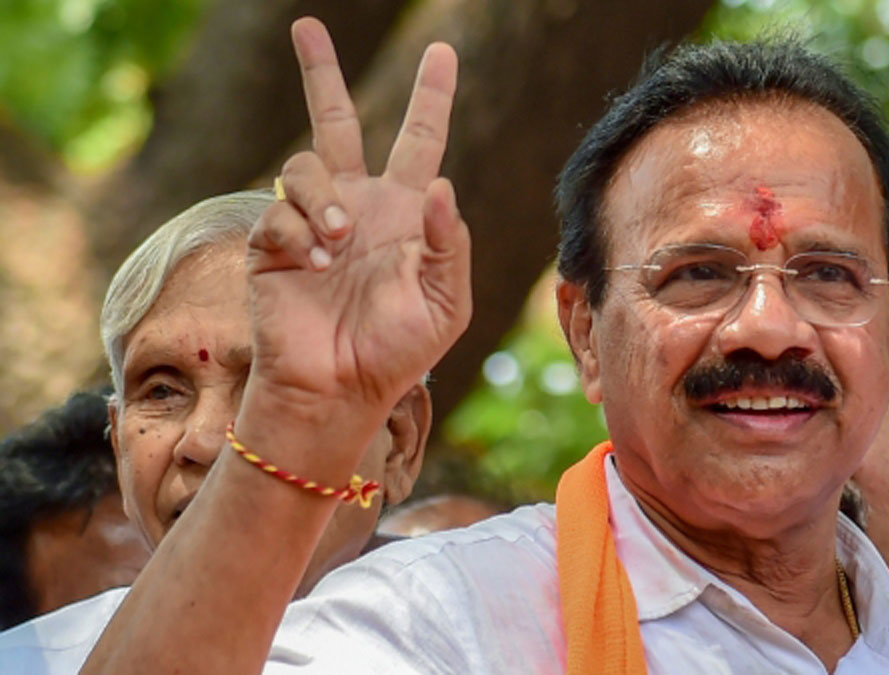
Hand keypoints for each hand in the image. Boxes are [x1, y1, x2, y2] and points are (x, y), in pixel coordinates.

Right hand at [245, 17, 470, 429]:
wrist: (339, 390)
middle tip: (307, 27)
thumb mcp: (447, 303)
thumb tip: (442, 183)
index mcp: (404, 215)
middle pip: (336, 121)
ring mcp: (310, 223)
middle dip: (321, 74)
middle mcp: (355, 207)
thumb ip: (450, 245)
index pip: (420, 142)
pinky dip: (297, 234)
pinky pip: (278, 213)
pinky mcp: (270, 245)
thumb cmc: (398, 352)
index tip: (441, 52)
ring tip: (336, 243)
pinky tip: (311, 265)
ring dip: (323, 197)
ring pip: (305, 165)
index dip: (431, 98)